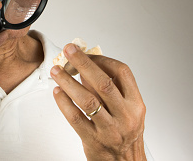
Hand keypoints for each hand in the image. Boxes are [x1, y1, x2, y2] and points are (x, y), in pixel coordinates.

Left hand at [50, 44, 146, 160]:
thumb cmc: (125, 135)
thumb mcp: (128, 111)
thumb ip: (112, 90)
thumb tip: (87, 66)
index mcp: (136, 104)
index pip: (122, 72)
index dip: (103, 60)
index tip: (87, 53)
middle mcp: (126, 116)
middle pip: (103, 83)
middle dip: (83, 63)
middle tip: (69, 50)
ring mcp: (110, 130)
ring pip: (87, 100)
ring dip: (68, 82)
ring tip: (56, 70)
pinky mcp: (94, 141)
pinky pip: (76, 118)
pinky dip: (64, 102)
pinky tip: (57, 92)